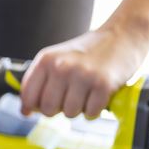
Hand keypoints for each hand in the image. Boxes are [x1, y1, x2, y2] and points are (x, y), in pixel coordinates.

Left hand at [19, 26, 142, 118]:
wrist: (123, 34)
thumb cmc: (89, 50)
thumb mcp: (58, 58)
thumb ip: (40, 81)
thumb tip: (25, 110)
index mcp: (46, 60)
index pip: (27, 96)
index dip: (32, 107)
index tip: (37, 108)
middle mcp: (61, 67)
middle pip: (47, 109)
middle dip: (58, 109)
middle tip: (69, 97)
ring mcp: (82, 76)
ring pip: (69, 113)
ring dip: (78, 109)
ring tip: (86, 93)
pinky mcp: (103, 85)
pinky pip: (90, 113)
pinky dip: (94, 110)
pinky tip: (98, 96)